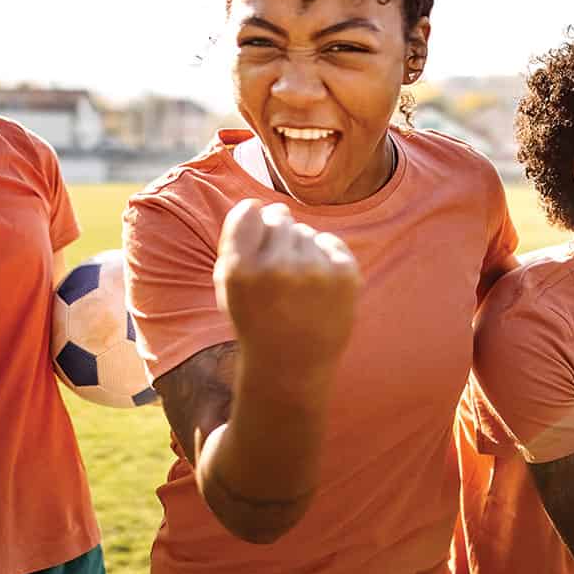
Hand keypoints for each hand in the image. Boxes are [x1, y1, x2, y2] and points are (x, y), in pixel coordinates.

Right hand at [215, 200, 360, 373]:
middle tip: (280, 269)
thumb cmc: (256, 323)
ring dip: (301, 250)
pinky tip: (317, 287)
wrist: (292, 367)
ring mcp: (314, 271)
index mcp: (241, 270)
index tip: (258, 233)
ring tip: (298, 287)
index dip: (253, 218)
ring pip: (306, 232)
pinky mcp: (345, 276)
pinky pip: (330, 243)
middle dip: (279, 236)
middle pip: (280, 218)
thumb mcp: (228, 288)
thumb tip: (263, 206)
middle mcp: (277, 267)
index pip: (249, 211)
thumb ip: (236, 244)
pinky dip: (324, 258)